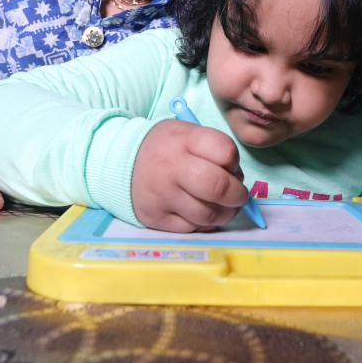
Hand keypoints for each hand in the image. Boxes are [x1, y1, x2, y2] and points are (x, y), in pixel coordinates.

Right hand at [131, 121, 247, 231]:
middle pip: (219, 188)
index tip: (231, 168)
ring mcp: (162, 195)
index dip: (235, 163)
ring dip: (225, 214)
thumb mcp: (188, 134)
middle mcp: (171, 168)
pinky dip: (204, 224)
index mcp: (183, 140)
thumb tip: (238, 182)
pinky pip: (192, 228)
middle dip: (238, 195)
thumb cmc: (166, 148)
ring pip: (208, 215)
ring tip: (223, 207)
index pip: (226, 152)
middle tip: (238, 196)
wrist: (122, 162)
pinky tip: (201, 213)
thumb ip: (215, 151)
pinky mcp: (156, 218)